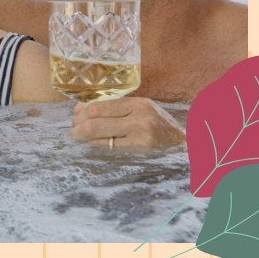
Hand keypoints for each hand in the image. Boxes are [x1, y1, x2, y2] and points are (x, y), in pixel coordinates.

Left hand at [68, 97, 185, 147]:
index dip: (82, 113)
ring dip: (82, 139)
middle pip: (95, 120)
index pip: (99, 105)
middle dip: (77, 127)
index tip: (75, 118)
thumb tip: (80, 109)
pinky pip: (108, 150)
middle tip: (72, 133)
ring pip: (97, 135)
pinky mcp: (140, 153)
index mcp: (139, 104)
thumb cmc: (160, 129)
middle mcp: (140, 118)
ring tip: (77, 140)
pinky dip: (95, 148)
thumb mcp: (143, 112)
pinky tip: (92, 148)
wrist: (186, 149)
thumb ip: (116, 109)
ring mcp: (140, 137)